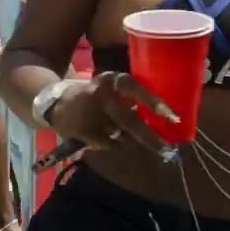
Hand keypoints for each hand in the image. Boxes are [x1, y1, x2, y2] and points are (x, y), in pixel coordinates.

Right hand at [56, 72, 179, 155]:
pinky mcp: (84, 132)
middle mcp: (102, 96)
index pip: (136, 89)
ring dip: (130, 139)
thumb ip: (131, 97)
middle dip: (151, 138)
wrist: (56, 103)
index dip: (154, 103)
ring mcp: (91, 115)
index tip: (173, 118)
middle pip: (130, 121)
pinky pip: (109, 143)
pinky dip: (113, 142)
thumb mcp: (111, 86)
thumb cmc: (94, 94)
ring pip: (121, 135)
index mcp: (112, 81)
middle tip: (168, 150)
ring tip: (129, 137)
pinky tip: (107, 135)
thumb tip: (162, 115)